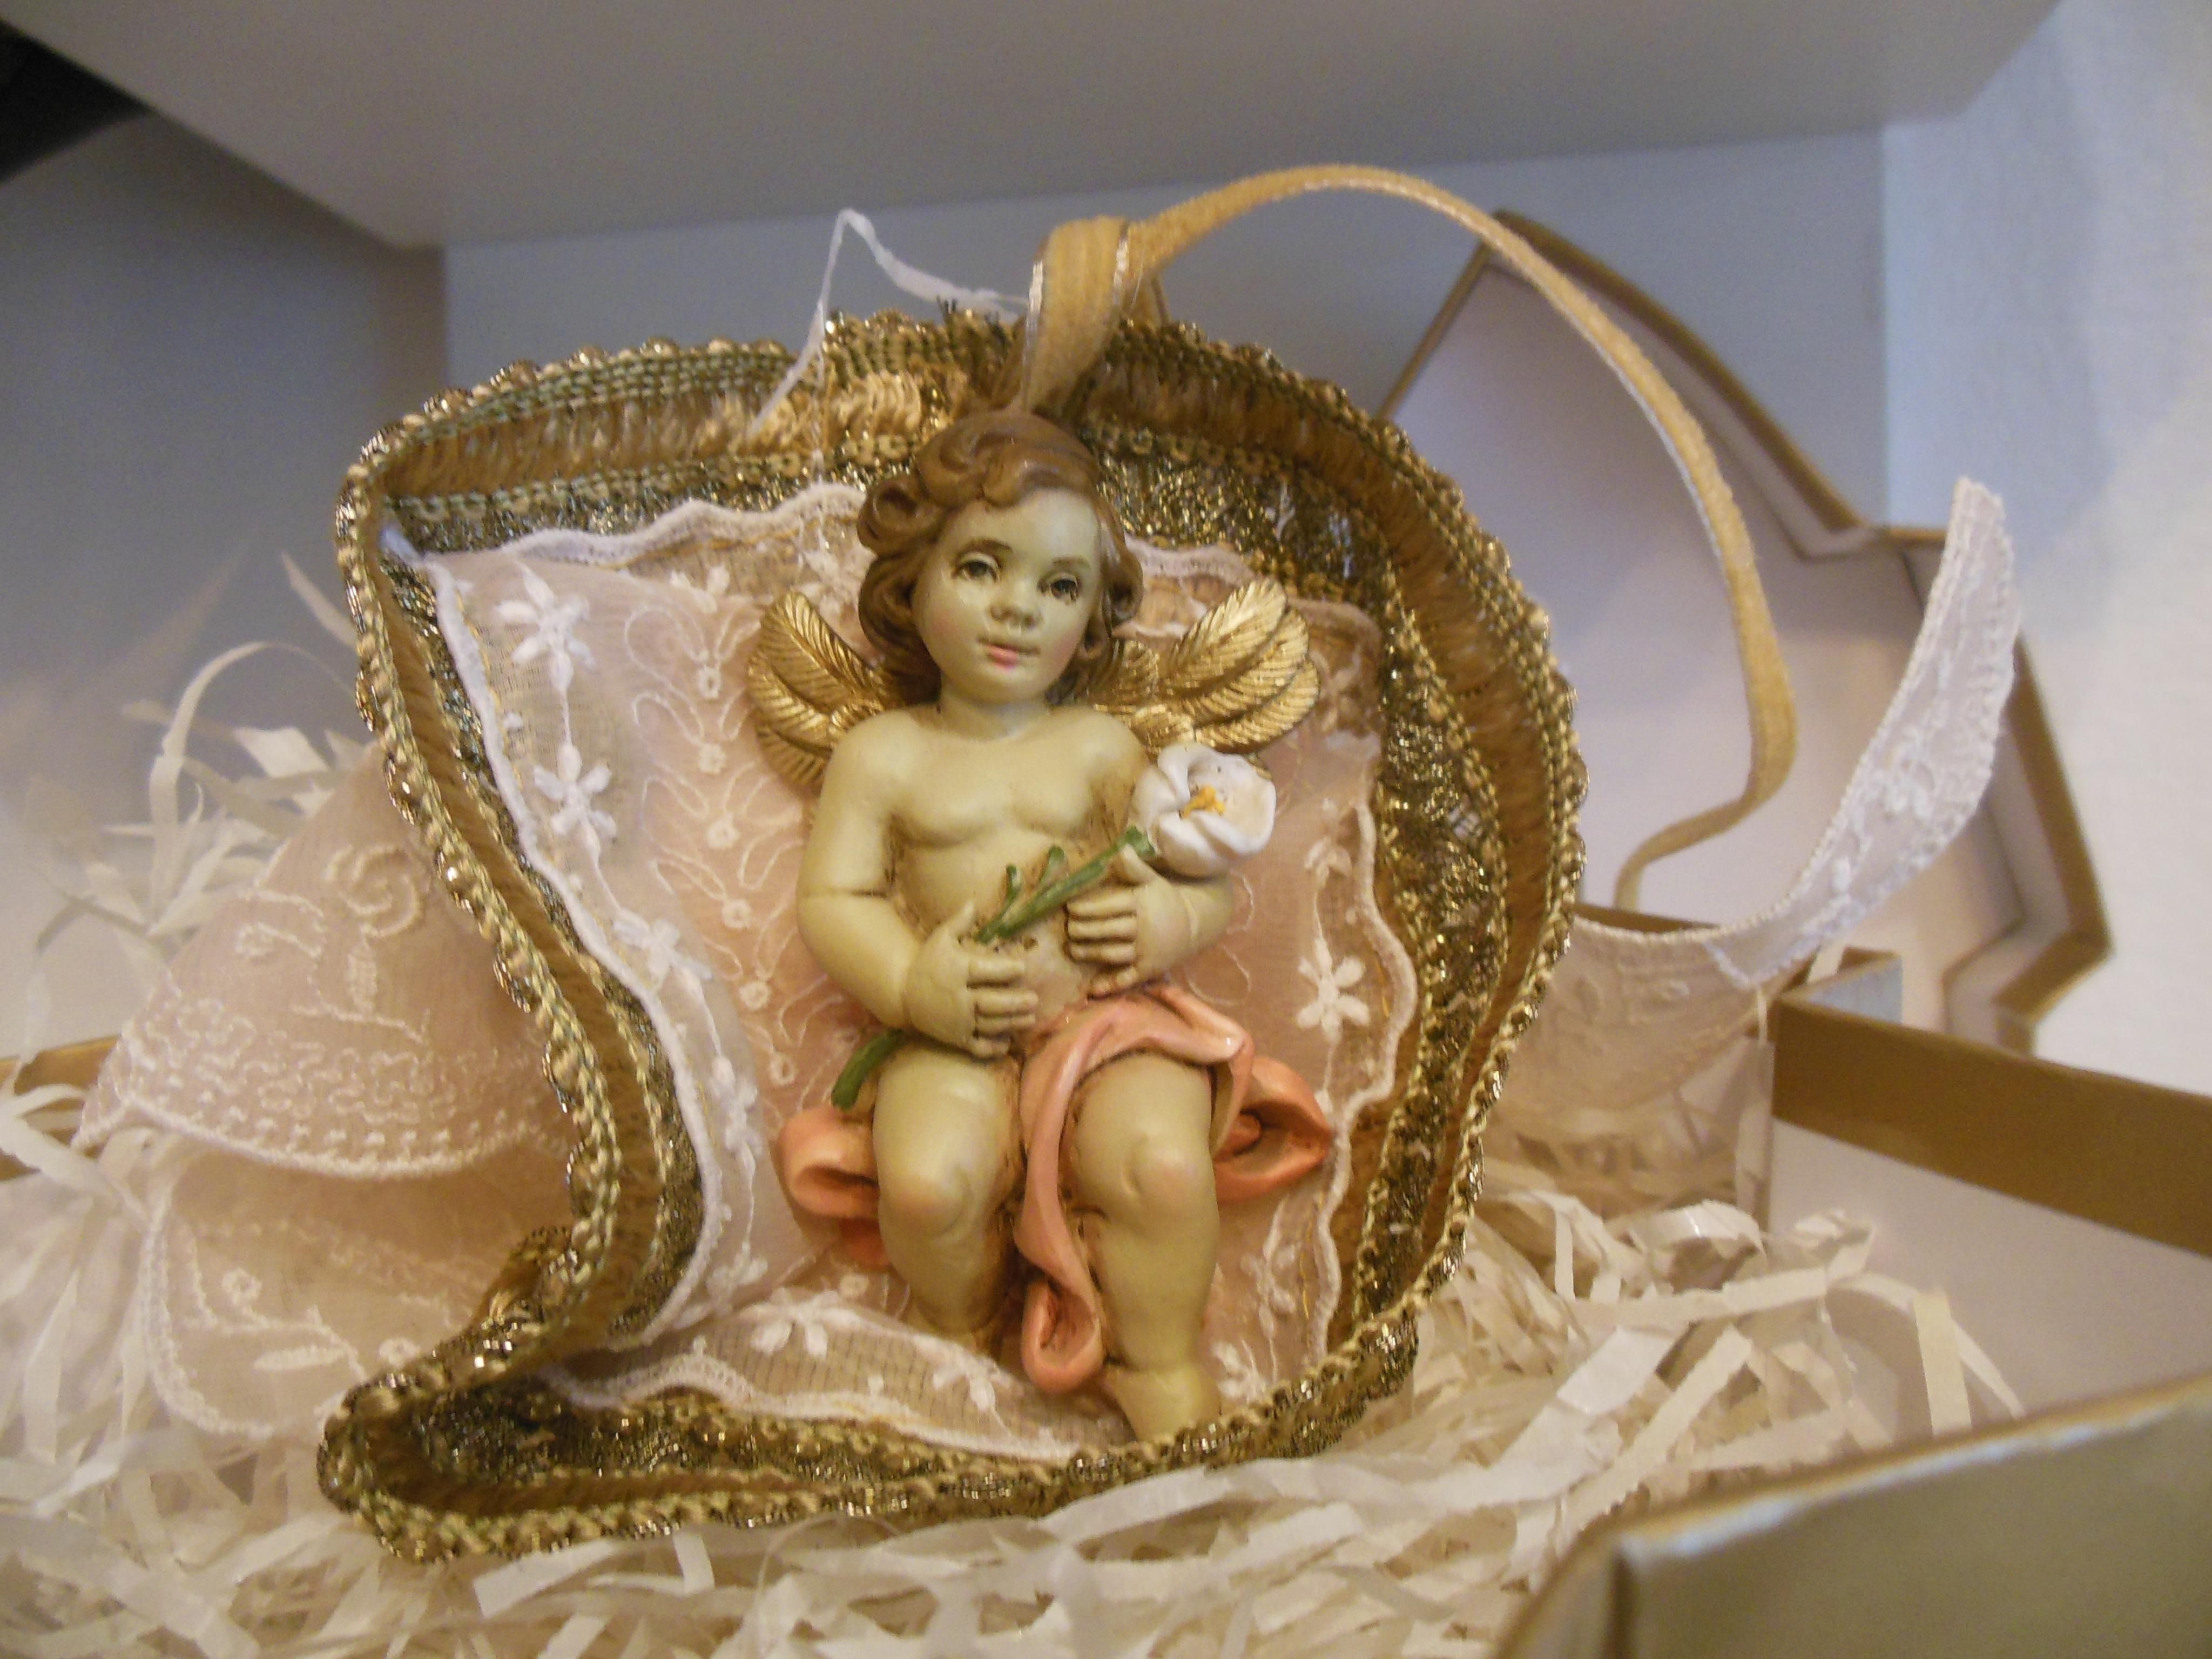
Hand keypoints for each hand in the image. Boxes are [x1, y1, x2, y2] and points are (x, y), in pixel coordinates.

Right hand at [901, 902, 1036, 1058]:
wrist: (903, 994)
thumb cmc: (928, 962)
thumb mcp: (940, 939)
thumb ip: (959, 922)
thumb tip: (973, 900)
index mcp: (956, 971)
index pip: (984, 971)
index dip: (1006, 970)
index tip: (1023, 968)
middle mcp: (957, 998)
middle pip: (991, 1002)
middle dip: (1015, 1002)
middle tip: (1034, 999)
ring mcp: (956, 1020)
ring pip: (988, 1024)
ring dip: (1011, 1023)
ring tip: (1030, 1019)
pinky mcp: (955, 1038)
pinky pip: (976, 1046)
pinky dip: (992, 1048)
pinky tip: (1007, 1042)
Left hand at [1066, 848, 1195, 995]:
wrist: (1194, 925)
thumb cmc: (1164, 900)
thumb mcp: (1153, 880)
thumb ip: (1135, 867)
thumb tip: (1120, 849)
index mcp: (1142, 903)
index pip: (1110, 905)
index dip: (1087, 907)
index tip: (1070, 908)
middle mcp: (1143, 927)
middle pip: (1107, 929)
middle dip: (1083, 930)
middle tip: (1068, 929)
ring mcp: (1146, 950)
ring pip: (1111, 953)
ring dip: (1089, 952)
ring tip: (1072, 950)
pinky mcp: (1148, 969)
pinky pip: (1126, 978)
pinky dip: (1109, 985)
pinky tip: (1092, 989)